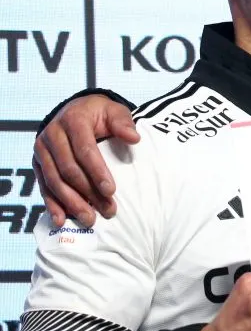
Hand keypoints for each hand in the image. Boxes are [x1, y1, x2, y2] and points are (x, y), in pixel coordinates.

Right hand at [33, 95, 139, 226]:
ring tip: (90, 219)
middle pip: (69, 169)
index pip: (84, 150)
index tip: (111, 190)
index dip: (97, 171)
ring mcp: (41, 151)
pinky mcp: (37, 164)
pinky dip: (52, 204)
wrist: (75, 110)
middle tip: (108, 209)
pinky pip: (43, 186)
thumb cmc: (99, 114)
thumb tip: (134, 138)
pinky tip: (61, 219)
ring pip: (54, 181)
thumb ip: (123, 123)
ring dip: (72, 203)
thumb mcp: (114, 111)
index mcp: (72, 121)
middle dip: (88, 192)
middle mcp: (51, 135)